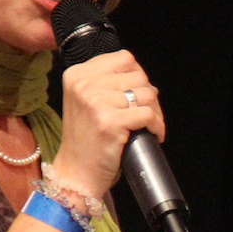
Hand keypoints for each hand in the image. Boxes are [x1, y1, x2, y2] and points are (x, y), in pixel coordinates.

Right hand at [52, 49, 163, 195]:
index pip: (124, 58)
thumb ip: (108, 83)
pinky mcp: (110, 121)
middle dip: (149, 96)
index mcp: (77, 74)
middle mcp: (84, 85)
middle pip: (138, 76)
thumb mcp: (87, 101)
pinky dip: (157, 126)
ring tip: (149, 125)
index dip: (137, 76)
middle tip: (146, 114)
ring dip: (155, 112)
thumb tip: (145, 81)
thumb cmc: (86, 139)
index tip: (137, 93)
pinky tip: (152, 135)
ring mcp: (96, 102)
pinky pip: (148, 114)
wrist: (76, 172)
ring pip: (147, 94)